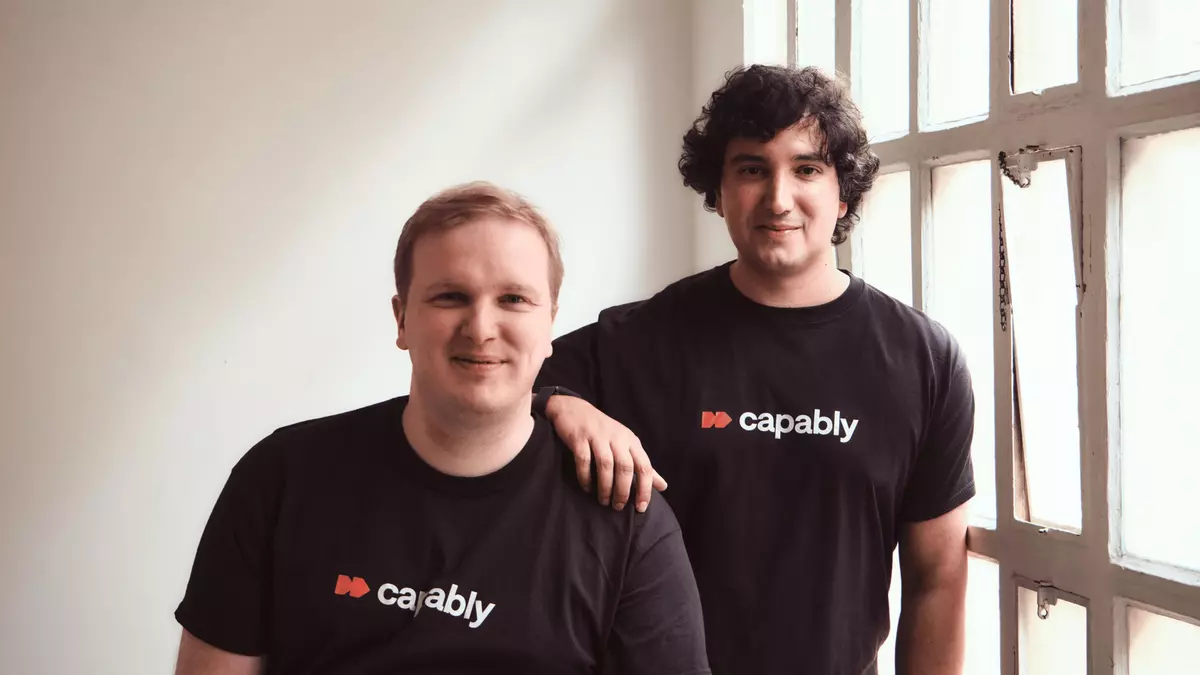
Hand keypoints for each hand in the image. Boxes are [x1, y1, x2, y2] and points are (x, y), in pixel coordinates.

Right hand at [544, 395, 666, 511]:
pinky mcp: (580, 438)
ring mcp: (598, 437)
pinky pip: (584, 460)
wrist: (574, 409)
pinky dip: (585, 477)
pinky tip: (587, 488)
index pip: (644, 467)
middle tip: (618, 506)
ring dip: (605, 487)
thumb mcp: (627, 445)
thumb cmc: (604, 432)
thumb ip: (643, 466)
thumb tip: (663, 486)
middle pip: (625, 467)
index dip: (645, 488)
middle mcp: (617, 438)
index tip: (641, 507)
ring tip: (604, 501)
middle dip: (623, 490)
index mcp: (631, 441)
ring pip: (606, 465)